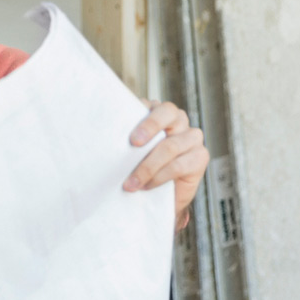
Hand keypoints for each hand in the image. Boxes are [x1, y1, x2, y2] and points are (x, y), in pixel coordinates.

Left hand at [124, 99, 208, 230]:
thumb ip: (123, 139)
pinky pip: (178, 165)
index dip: (140, 114)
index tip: (127, 132)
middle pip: (168, 113)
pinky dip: (159, 177)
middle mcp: (177, 120)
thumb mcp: (128, 151)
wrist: (156, 195)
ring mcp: (191, 137)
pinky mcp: (200, 156)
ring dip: (147, 167)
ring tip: (130, 183)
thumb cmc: (136, 167)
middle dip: (149, 126)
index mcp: (157, 112)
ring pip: (170, 146)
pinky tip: (147, 186)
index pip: (151, 104)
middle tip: (133, 143)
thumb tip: (100, 134)